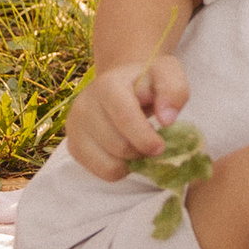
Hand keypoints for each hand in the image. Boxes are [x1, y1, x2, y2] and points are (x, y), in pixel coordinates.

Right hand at [64, 56, 190, 182]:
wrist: (123, 82)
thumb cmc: (149, 81)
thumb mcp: (168, 75)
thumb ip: (174, 92)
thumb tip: (167, 120)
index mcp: (108, 85)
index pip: (124, 117)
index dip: (145, 137)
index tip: (161, 147)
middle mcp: (84, 105)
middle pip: (118, 146)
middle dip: (142, 151)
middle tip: (154, 141)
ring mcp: (75, 127)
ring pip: (110, 164)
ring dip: (132, 161)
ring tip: (139, 143)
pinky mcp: (74, 146)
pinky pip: (103, 172)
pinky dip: (121, 169)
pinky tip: (127, 151)